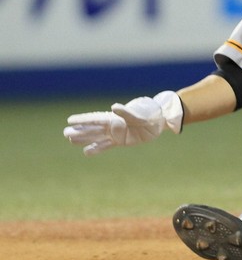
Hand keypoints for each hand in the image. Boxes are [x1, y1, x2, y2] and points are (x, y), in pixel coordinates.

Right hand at [63, 91, 182, 155]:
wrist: (158, 122)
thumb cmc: (149, 115)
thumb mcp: (139, 115)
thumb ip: (126, 112)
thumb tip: (114, 107)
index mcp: (115, 118)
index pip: (95, 119)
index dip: (83, 120)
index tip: (70, 120)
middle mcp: (113, 125)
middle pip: (92, 128)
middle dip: (80, 130)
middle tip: (65, 133)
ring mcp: (116, 134)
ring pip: (96, 137)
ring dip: (84, 139)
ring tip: (70, 140)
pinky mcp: (121, 141)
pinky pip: (106, 146)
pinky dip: (96, 148)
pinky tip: (86, 152)